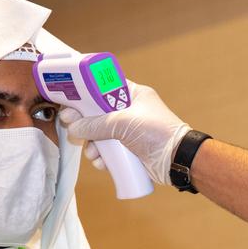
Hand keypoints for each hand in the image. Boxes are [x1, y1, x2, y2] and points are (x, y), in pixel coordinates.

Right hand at [60, 82, 189, 185]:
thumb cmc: (157, 133)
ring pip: (100, 134)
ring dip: (92, 144)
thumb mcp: (123, 123)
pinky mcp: (129, 150)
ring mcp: (129, 131)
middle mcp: (129, 111)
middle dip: (84, 123)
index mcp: (132, 94)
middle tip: (71, 126)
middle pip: (97, 113)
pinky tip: (101, 163)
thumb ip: (96, 124)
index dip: (85, 92)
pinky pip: (108, 151)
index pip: (103, 86)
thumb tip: (74, 128)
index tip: (69, 98)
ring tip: (92, 153)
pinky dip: (101, 158)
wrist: (178, 160)